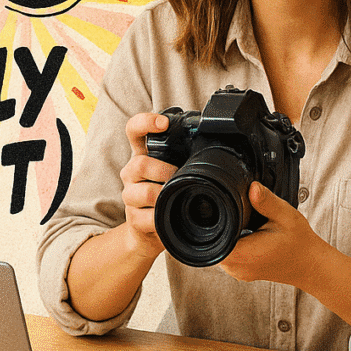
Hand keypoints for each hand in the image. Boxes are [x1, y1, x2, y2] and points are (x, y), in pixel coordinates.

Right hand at [119, 112, 177, 258]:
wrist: (152, 229)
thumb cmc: (170, 192)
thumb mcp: (176, 169)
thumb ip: (186, 156)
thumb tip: (220, 144)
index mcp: (143, 154)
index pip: (134, 129)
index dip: (145, 122)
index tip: (163, 124)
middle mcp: (131, 171)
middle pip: (140, 164)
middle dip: (164, 171)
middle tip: (178, 177)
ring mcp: (130, 195)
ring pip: (145, 192)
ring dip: (165, 195)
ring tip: (176, 197)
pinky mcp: (133, 218)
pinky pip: (147, 217)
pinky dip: (162, 217)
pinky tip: (169, 216)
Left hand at [219, 182, 326, 288]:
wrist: (312, 266)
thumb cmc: (300, 243)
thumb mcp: (285, 216)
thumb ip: (266, 201)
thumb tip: (252, 188)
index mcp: (245, 254)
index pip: (212, 239)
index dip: (212, 222)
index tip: (220, 208)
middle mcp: (237, 267)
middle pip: (211, 241)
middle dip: (220, 224)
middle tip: (236, 211)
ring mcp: (238, 272)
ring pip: (218, 247)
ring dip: (226, 233)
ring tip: (243, 222)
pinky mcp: (241, 271)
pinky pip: (227, 253)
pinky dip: (232, 240)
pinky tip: (244, 232)